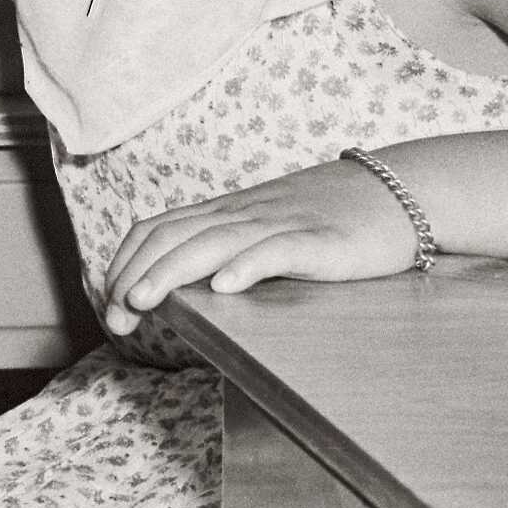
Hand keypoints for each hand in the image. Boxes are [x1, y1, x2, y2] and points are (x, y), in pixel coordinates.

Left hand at [96, 157, 423, 336]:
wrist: (398, 192)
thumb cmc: (328, 219)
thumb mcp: (265, 228)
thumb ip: (224, 246)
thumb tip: (175, 281)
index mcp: (226, 213)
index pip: (157, 229)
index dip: (127, 263)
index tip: (108, 300)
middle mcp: (244, 214)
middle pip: (175, 238)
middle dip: (137, 276)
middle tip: (116, 316)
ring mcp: (281, 224)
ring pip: (214, 243)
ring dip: (171, 272)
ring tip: (143, 300)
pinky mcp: (320, 242)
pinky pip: (277, 250)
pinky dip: (246, 266)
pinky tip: (224, 286)